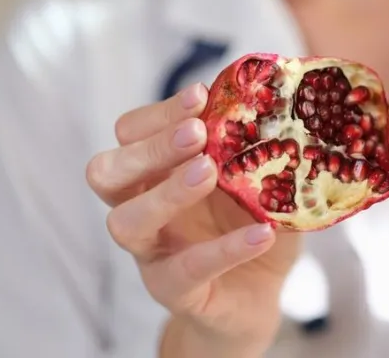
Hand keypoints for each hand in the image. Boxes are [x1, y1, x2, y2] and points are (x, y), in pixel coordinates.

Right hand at [85, 83, 300, 355]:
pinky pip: (186, 270)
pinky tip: (262, 233)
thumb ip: (257, 145)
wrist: (257, 294)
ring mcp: (152, 253)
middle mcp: (140, 208)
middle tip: (197, 132)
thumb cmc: (248, 222)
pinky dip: (225, 250)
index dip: (158, 113)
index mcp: (153, 173)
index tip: (200, 95)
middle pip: (107, 172)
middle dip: (150, 147)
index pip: (130, 133)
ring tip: (211, 172)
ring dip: (166, 192)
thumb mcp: (255, 177)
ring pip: (126, 223)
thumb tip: (281, 103)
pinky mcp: (176, 292)